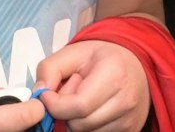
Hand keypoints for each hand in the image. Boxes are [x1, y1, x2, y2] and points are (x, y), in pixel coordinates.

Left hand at [35, 40, 150, 131]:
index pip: (79, 106)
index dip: (55, 104)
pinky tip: (92, 109)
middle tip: (68, 94)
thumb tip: (39, 94)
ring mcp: (130, 119)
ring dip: (76, 120)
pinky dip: (88, 126)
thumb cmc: (102, 57)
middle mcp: (126, 101)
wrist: (135, 65)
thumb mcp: (73, 52)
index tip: (46, 94)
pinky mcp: (131, 131)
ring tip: (83, 99)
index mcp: (113, 75)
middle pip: (80, 124)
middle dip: (64, 112)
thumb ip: (50, 69)